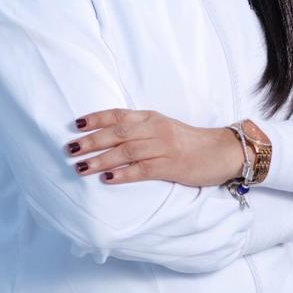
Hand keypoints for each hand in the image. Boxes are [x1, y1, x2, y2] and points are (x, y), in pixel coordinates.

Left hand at [65, 108, 242, 186]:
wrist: (223, 151)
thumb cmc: (190, 142)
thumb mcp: (164, 128)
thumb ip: (140, 130)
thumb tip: (109, 137)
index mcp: (152, 117)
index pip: (119, 114)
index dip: (96, 118)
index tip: (76, 124)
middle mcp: (156, 129)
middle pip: (118, 132)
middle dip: (92, 140)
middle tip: (70, 149)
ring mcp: (164, 147)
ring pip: (126, 151)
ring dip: (101, 159)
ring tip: (81, 166)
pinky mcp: (172, 166)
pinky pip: (143, 170)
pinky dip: (124, 174)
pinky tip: (108, 178)